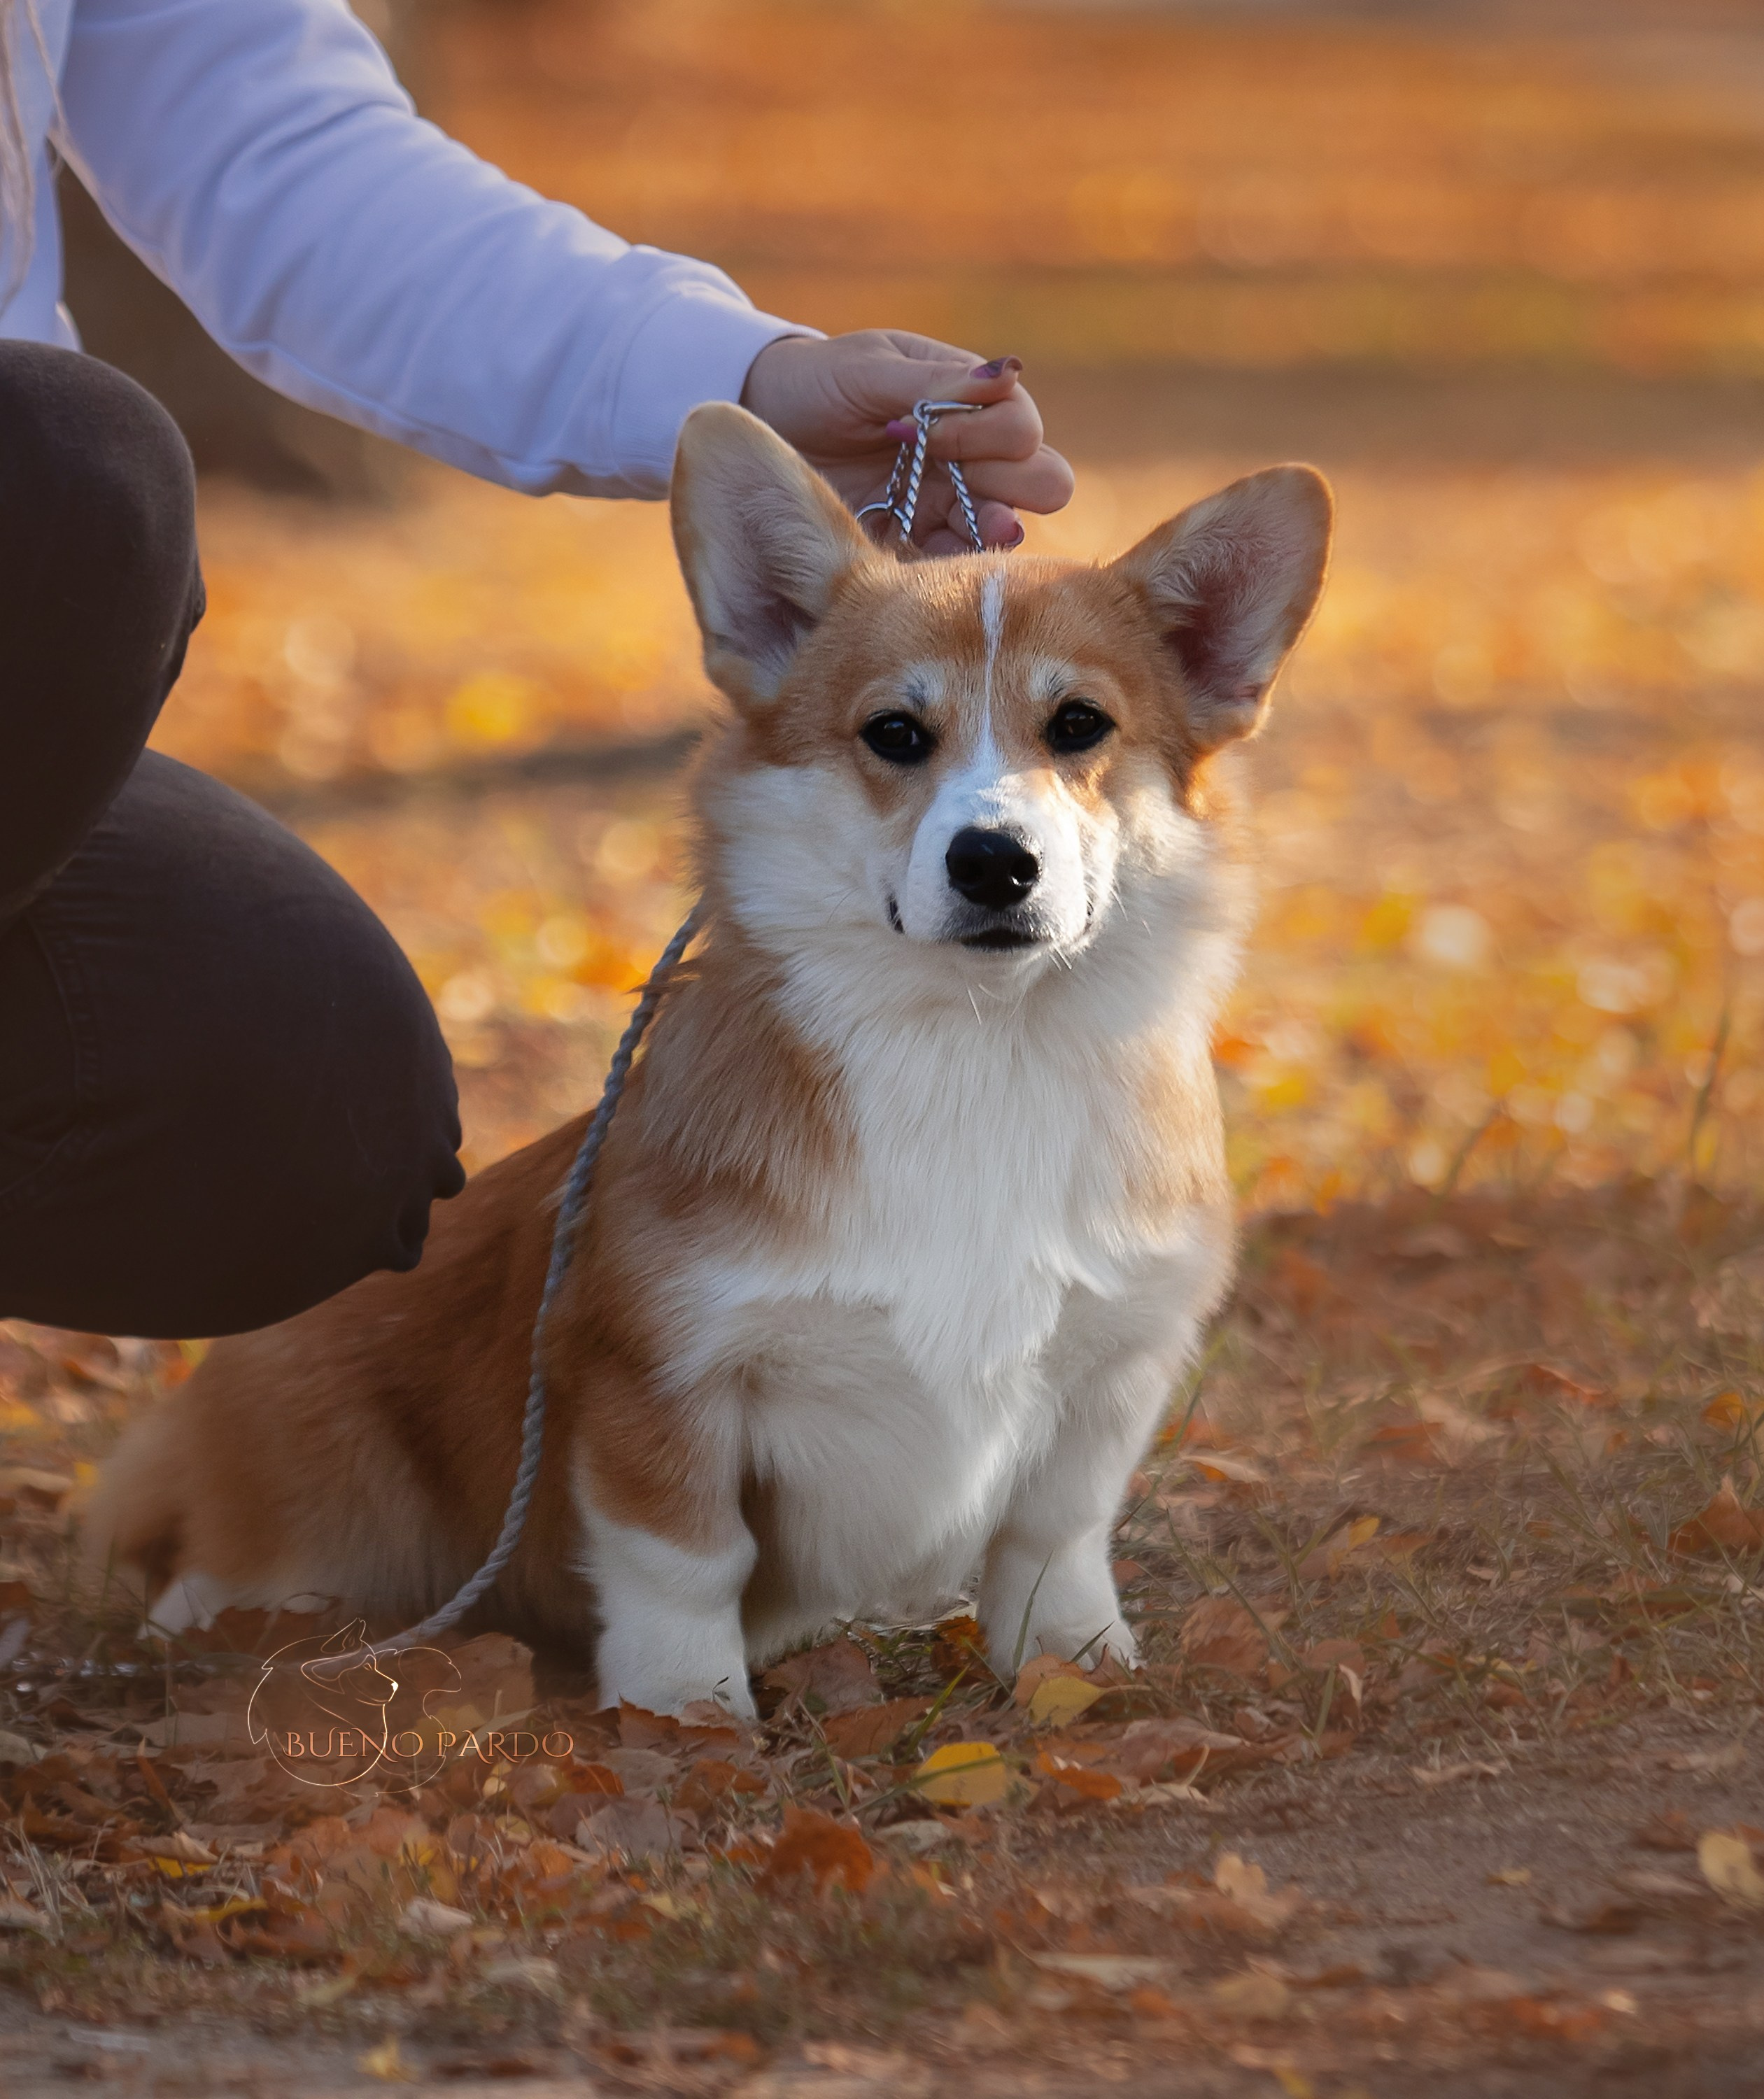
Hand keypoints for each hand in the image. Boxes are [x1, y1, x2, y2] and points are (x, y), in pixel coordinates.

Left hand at [739, 328, 1074, 554]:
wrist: (762, 426)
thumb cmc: (815, 384)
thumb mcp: (866, 371)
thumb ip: (931, 382)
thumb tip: (1007, 373)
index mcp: (966, 401)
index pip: (1021, 424)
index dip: (990, 432)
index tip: (932, 432)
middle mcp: (970, 453)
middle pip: (1038, 478)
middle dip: (1017, 483)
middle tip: (966, 484)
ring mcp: (948, 501)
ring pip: (1005, 524)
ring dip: (996, 529)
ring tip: (982, 531)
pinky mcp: (918, 542)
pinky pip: (958, 561)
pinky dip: (958, 564)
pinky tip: (944, 565)